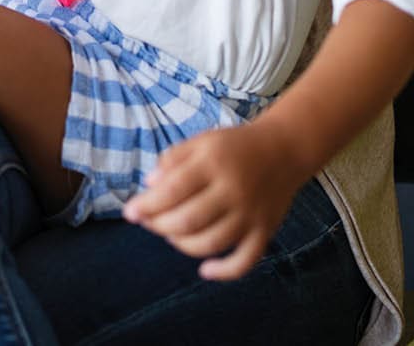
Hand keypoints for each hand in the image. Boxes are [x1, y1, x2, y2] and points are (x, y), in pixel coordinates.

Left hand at [122, 120, 306, 279]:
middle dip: (160, 226)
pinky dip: (224, 272)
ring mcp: (251, 214)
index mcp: (213, 163)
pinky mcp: (265, 231)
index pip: (173, 189)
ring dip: (183, 246)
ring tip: (171, 235)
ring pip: (211, 243)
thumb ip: (173, 159)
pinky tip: (205, 270)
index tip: (129, 213)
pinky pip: (245, 260)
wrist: (285, 149)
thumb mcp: (202, 141)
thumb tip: (149, 185)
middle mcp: (233, 190)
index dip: (148, 204)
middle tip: (148, 222)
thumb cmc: (235, 145)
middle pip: (188, 220)